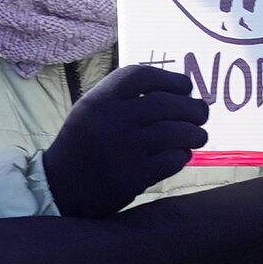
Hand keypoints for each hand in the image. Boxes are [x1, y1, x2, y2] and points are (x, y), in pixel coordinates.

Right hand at [41, 65, 206, 219]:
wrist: (60, 187)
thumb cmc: (83, 144)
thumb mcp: (91, 110)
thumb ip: (124, 97)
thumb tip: (177, 89)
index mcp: (99, 99)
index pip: (142, 75)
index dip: (171, 79)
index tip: (185, 87)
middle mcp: (112, 120)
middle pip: (167, 103)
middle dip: (193, 108)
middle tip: (202, 113)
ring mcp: (124, 148)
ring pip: (176, 132)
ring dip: (195, 133)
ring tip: (198, 135)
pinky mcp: (134, 176)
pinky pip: (172, 160)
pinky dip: (182, 156)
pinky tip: (180, 155)